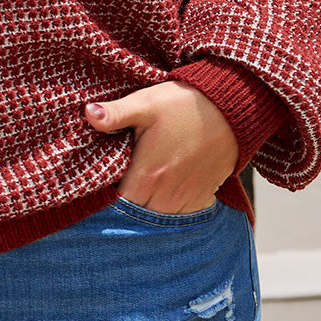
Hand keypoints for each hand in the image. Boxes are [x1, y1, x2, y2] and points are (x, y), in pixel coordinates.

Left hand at [84, 82, 238, 213]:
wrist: (232, 109)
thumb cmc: (183, 104)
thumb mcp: (145, 103)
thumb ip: (115, 114)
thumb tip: (88, 114)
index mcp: (147, 176)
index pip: (117, 204)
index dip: (106, 198)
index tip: (102, 185)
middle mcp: (166, 195)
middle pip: (137, 214)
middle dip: (126, 204)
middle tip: (120, 183)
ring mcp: (187, 199)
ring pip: (158, 217)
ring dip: (148, 207)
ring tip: (142, 186)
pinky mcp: (204, 196)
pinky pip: (181, 214)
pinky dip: (169, 207)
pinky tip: (163, 190)